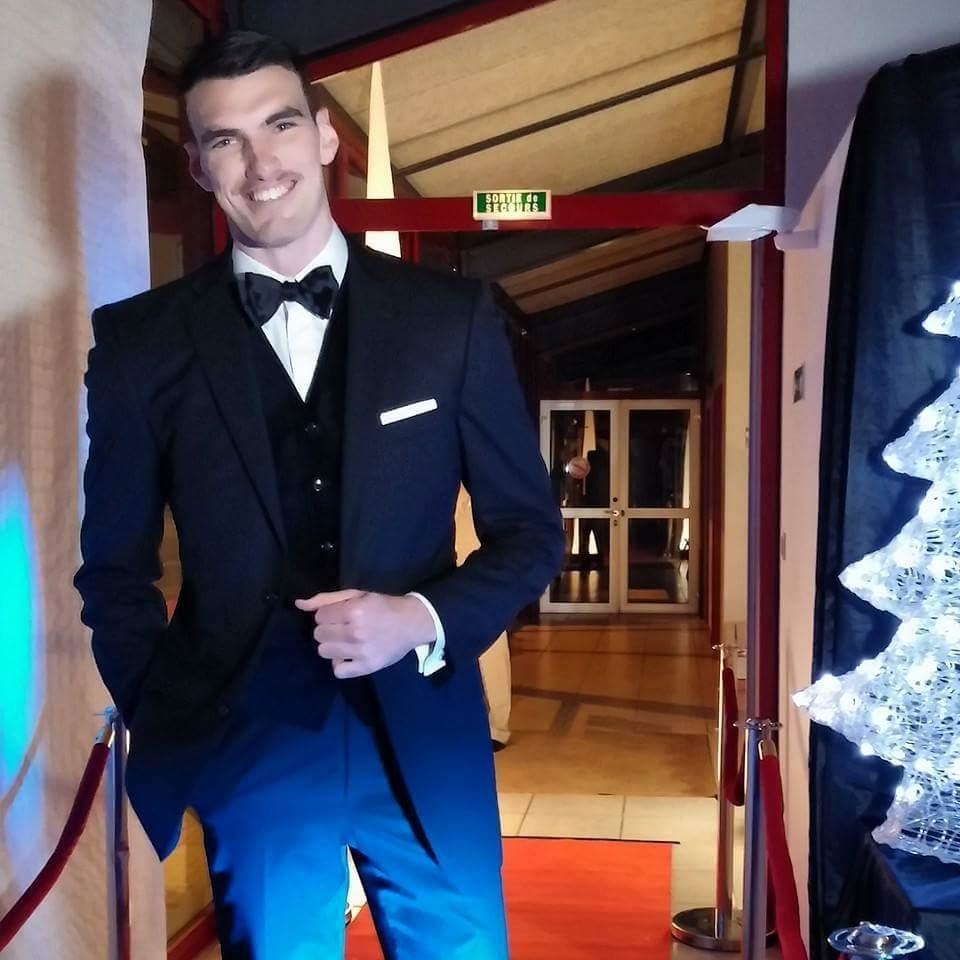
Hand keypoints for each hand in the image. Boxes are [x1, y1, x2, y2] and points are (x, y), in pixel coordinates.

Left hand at [293, 589, 434, 678]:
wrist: (411, 623)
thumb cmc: (382, 606)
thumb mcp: (356, 595)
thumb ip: (326, 599)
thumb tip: (299, 604)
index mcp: (354, 610)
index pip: (319, 616)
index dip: (328, 614)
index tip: (340, 614)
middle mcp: (356, 632)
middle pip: (319, 634)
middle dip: (328, 629)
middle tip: (343, 627)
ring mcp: (361, 652)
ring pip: (324, 652)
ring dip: (332, 645)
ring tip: (345, 641)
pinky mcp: (367, 667)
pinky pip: (338, 671)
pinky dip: (340, 663)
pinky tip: (349, 655)